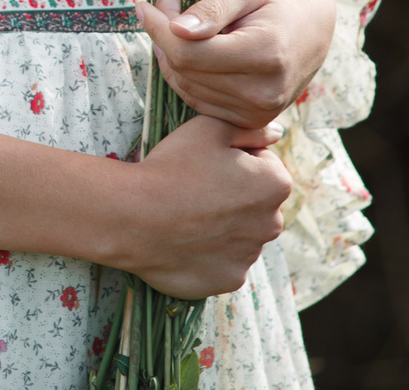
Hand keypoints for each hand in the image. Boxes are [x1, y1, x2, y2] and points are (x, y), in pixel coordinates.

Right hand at [111, 113, 292, 297]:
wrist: (133, 217)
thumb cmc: (172, 167)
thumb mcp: (209, 128)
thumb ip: (251, 127)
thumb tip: (276, 133)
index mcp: (275, 184)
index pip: (264, 163)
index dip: (234, 158)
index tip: (207, 162)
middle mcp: (272, 224)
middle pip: (255, 202)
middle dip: (234, 194)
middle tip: (195, 188)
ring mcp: (251, 256)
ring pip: (240, 233)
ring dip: (223, 225)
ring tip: (186, 215)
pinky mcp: (229, 280)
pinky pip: (224, 261)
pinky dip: (209, 253)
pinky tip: (184, 240)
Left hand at [136, 0, 335, 134]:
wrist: (315, 27)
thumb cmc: (277, 1)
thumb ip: (211, 9)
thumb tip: (176, 30)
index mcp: (266, 56)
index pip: (189, 53)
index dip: (159, 29)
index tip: (145, 5)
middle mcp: (264, 92)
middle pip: (185, 70)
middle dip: (163, 37)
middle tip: (162, 6)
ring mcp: (259, 111)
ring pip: (187, 87)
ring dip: (171, 56)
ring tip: (175, 24)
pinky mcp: (251, 119)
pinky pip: (198, 100)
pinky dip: (185, 75)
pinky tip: (189, 49)